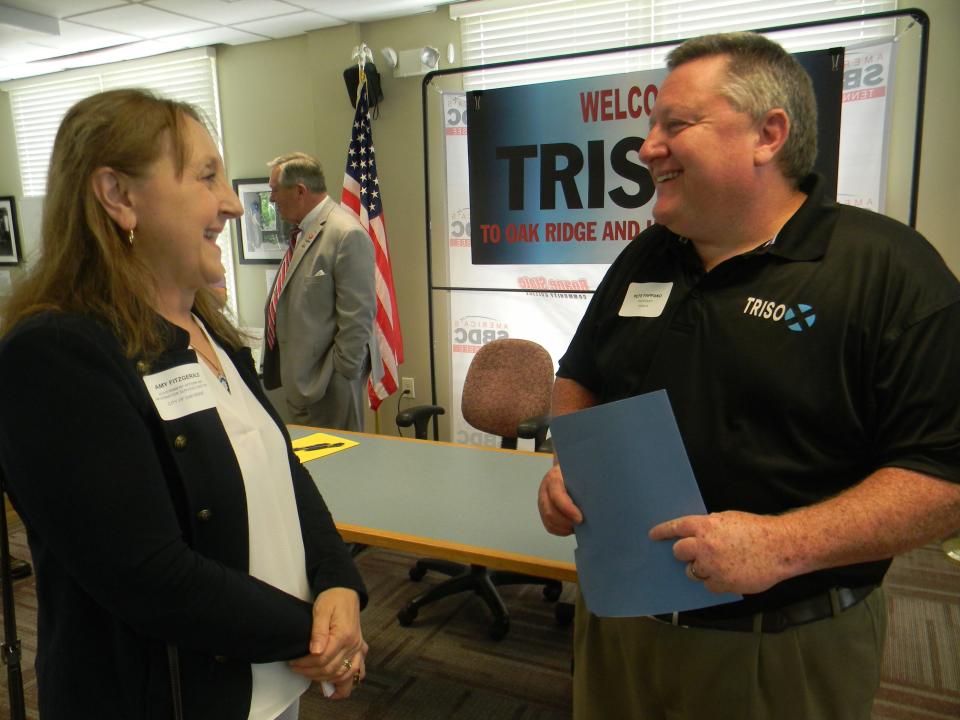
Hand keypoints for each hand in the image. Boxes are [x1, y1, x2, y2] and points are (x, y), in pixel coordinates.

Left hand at [288, 587, 365, 696]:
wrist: (345, 591)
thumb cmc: (332, 599)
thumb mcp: (321, 610)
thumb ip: (318, 632)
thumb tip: (314, 651)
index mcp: (344, 635)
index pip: (323, 659)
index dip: (306, 664)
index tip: (294, 662)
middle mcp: (353, 644)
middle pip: (331, 669)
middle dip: (311, 672)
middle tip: (296, 668)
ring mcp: (358, 648)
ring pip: (344, 675)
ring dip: (326, 680)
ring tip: (310, 675)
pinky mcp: (359, 649)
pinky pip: (357, 671)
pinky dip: (346, 682)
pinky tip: (335, 687)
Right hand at [537, 463, 582, 535]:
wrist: (565, 468)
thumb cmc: (576, 471)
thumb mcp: (580, 472)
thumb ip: (584, 484)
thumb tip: (595, 500)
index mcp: (554, 478)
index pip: (556, 495)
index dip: (567, 509)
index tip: (580, 518)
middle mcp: (544, 489)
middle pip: (549, 511)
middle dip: (566, 522)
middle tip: (581, 525)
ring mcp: (542, 500)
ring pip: (548, 520)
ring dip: (563, 527)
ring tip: (577, 527)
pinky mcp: (543, 509)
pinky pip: (549, 525)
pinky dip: (560, 530)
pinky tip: (570, 528)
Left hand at [648, 511, 792, 594]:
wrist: (780, 547)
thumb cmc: (756, 530)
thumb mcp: (729, 519)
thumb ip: (709, 527)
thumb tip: (695, 534)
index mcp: (706, 526)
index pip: (676, 528)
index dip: (662, 532)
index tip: (653, 536)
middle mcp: (705, 546)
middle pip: (679, 552)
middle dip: (684, 554)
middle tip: (693, 554)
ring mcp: (713, 567)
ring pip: (692, 572)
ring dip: (700, 569)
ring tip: (718, 564)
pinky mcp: (722, 583)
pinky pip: (709, 586)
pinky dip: (715, 582)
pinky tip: (729, 574)